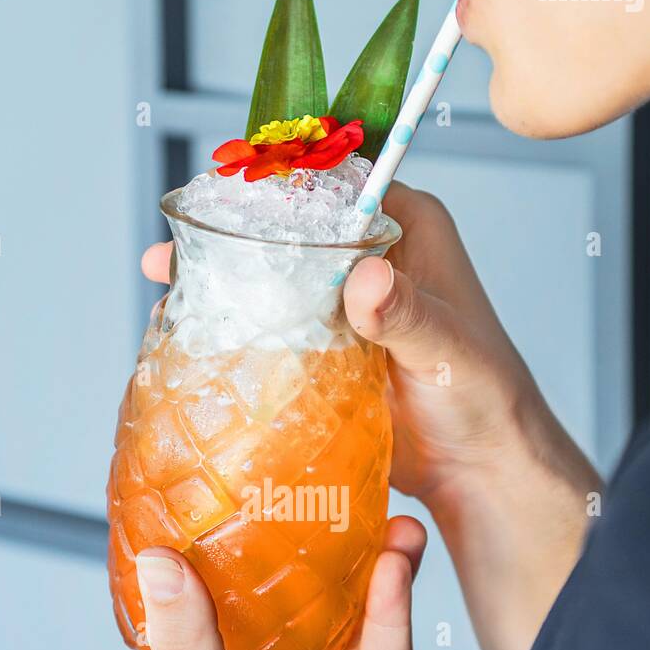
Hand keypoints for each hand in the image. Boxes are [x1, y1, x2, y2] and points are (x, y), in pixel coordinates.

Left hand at [136, 517, 427, 649]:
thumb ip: (190, 642)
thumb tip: (156, 561)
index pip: (213, 611)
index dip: (220, 556)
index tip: (230, 494)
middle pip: (289, 607)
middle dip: (304, 553)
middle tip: (316, 491)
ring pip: (346, 621)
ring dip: (361, 569)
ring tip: (372, 510)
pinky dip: (393, 605)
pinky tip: (397, 559)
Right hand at [142, 182, 598, 649]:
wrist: (477, 467)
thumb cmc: (484, 398)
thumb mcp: (447, 349)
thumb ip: (406, 312)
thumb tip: (364, 279)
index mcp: (409, 227)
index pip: (334, 183)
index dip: (276, 183)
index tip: (220, 195)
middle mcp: (371, 254)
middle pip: (289, 228)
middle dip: (229, 235)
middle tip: (172, 251)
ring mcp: (343, 303)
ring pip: (274, 277)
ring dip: (223, 282)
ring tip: (166, 288)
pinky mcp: (325, 348)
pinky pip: (273, 327)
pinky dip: (237, 328)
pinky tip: (193, 336)